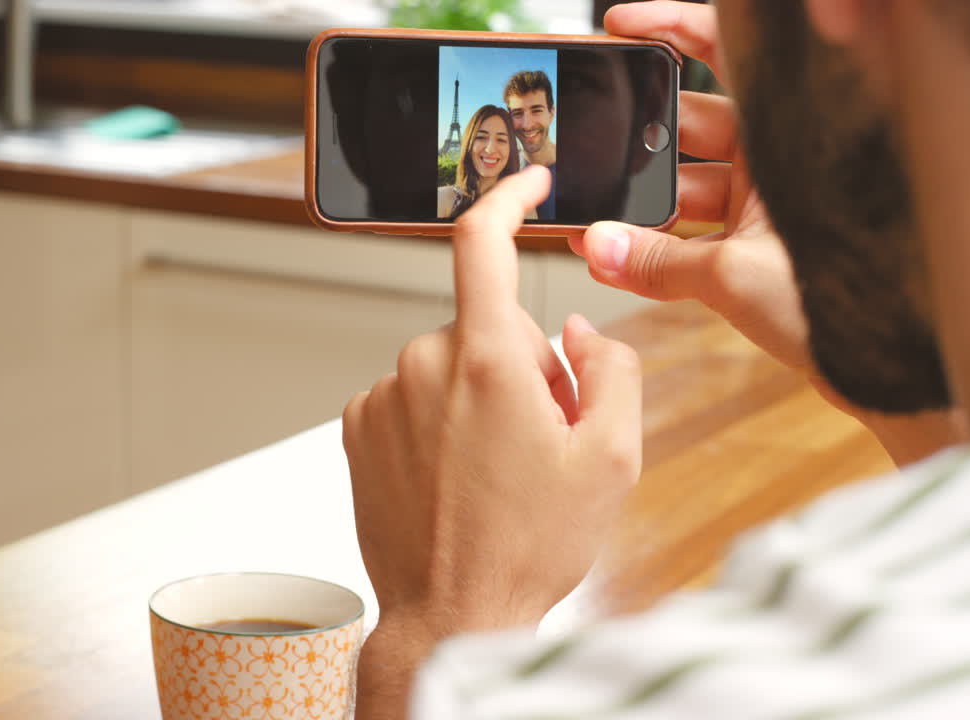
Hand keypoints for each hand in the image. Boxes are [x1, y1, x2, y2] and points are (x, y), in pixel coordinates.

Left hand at [343, 166, 642, 714]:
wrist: (451, 616)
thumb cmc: (526, 548)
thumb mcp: (612, 460)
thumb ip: (611, 370)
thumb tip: (581, 330)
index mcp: (485, 363)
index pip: (482, 241)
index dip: (508, 197)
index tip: (528, 183)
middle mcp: (421, 368)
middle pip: (485, 323)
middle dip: (521, 359)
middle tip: (543, 433)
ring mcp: (382, 398)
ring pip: (448, 362)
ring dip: (479, 394)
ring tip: (498, 468)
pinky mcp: (357, 427)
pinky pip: (412, 394)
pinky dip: (439, 417)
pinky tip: (458, 473)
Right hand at [573, 1, 966, 462]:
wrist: (896, 370)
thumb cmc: (855, 305)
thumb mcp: (737, 276)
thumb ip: (658, 261)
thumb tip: (596, 247)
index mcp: (789, 137)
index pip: (726, 54)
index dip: (671, 29)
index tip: (619, 28)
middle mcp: (779, 162)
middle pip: (691, 124)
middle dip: (636, 140)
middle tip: (591, 148)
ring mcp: (768, 206)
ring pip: (687, 188)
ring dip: (641, 208)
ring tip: (594, 224)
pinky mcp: (759, 249)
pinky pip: (695, 236)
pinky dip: (659, 249)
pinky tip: (617, 260)